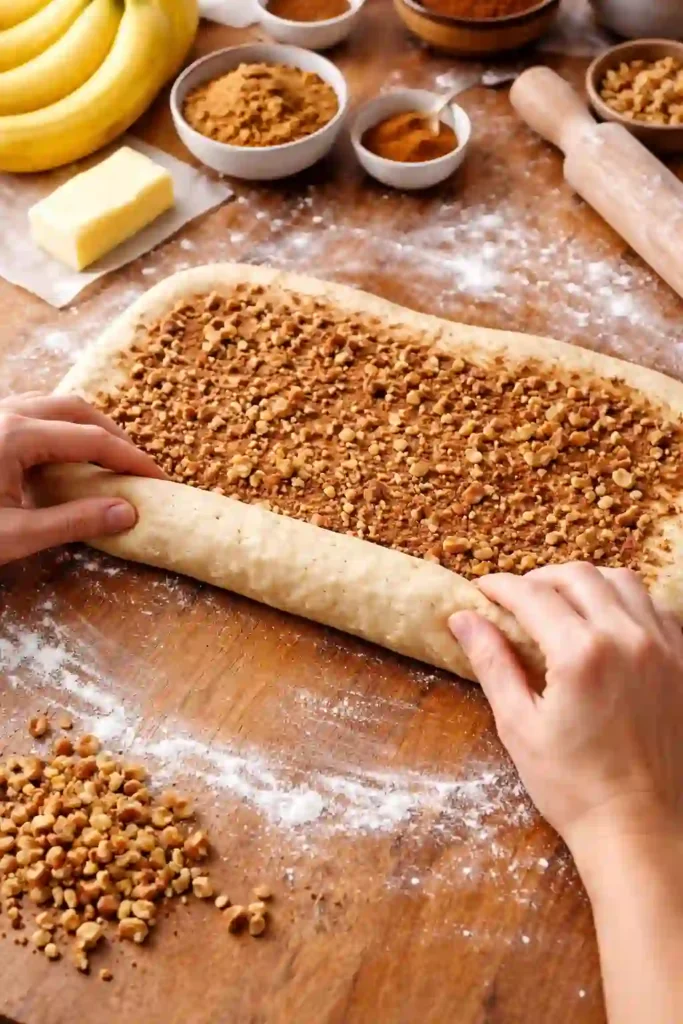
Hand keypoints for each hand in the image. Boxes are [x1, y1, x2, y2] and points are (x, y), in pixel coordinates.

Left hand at [0, 393, 165, 565]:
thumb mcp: (15, 535)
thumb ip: (72, 522)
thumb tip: (128, 513)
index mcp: (16, 435)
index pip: (91, 440)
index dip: (130, 459)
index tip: (157, 479)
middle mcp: (6, 413)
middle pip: (76, 410)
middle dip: (112, 435)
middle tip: (134, 466)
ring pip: (52, 404)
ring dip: (85, 425)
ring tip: (104, 456)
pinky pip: (30, 410)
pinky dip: (57, 424)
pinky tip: (61, 450)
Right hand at [449, 563, 682, 857]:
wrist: (642, 829)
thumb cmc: (574, 787)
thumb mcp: (519, 725)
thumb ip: (492, 662)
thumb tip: (463, 618)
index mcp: (582, 653)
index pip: (532, 595)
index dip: (500, 587)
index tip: (481, 591)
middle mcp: (628, 637)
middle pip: (577, 575)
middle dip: (539, 578)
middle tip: (517, 599)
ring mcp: (664, 646)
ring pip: (622, 581)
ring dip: (585, 583)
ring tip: (562, 604)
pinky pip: (657, 606)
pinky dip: (627, 601)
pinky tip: (607, 623)